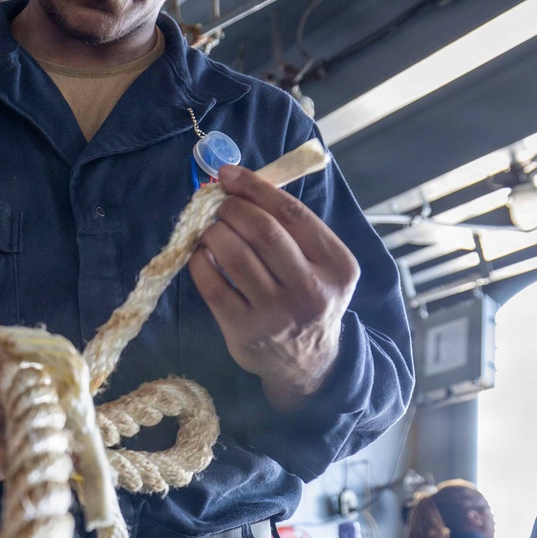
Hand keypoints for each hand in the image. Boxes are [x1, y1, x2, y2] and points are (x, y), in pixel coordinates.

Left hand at [188, 162, 358, 410]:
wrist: (307, 362)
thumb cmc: (308, 299)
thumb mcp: (323, 265)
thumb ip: (295, 228)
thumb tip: (242, 185)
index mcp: (336, 265)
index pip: (292, 213)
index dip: (255, 188)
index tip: (228, 175)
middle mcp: (310, 290)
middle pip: (262, 231)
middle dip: (232, 209)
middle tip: (218, 204)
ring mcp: (276, 313)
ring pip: (234, 255)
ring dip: (213, 232)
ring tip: (209, 228)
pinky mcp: (244, 330)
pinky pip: (213, 285)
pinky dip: (200, 261)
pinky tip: (200, 253)